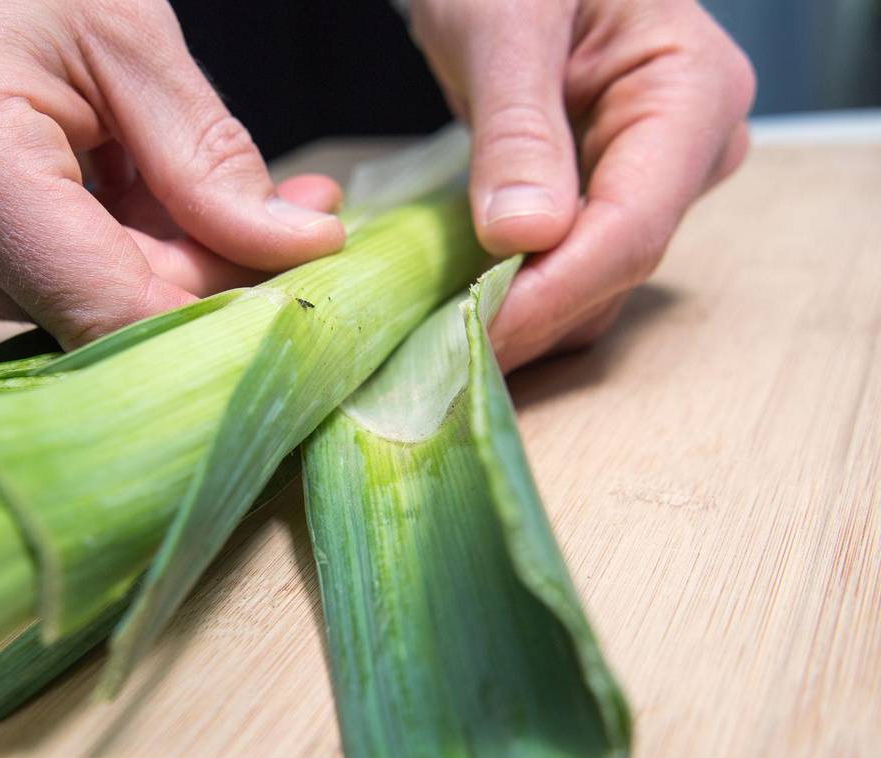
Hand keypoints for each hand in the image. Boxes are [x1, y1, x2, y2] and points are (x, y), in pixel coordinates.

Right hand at [0, 0, 343, 347]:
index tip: (299, 277)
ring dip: (151, 261)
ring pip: (76, 311)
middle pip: (100, 315)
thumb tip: (299, 245)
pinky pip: (36, 295)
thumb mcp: (121, 34)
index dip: (219, 312)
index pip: (109, 308)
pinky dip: (95, 258)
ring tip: (165, 172)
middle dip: (204, 272)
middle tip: (287, 211)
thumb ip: (208, 159)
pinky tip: (108, 191)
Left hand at [410, 0, 754, 369]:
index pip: (633, 226)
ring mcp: (648, 177)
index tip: (478, 335)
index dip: (554, 292)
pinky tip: (452, 309)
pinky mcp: (602, 194)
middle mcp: (688, 148)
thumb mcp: (508, 23)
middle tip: (435, 357)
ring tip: (433, 342)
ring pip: (593, 281)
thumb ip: (517, 128)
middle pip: (615, 265)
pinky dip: (512, 292)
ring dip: (518, 316)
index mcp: (691, 93)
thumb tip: (525, 237)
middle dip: (529, 314)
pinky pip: (566, 265)